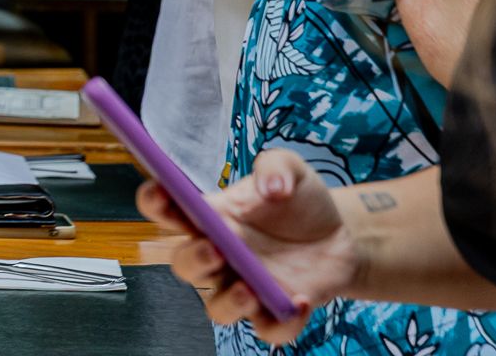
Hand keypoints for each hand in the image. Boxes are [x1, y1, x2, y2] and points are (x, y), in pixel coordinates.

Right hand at [137, 148, 354, 344]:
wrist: (341, 234)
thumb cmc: (301, 200)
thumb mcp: (290, 167)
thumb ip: (275, 166)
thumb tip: (270, 188)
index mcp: (212, 216)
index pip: (168, 211)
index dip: (154, 202)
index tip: (161, 191)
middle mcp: (220, 254)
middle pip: (184, 266)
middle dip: (192, 260)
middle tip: (215, 249)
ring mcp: (245, 285)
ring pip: (216, 308)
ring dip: (227, 303)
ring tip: (250, 289)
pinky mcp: (275, 309)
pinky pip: (267, 329)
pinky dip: (281, 323)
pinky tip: (299, 300)